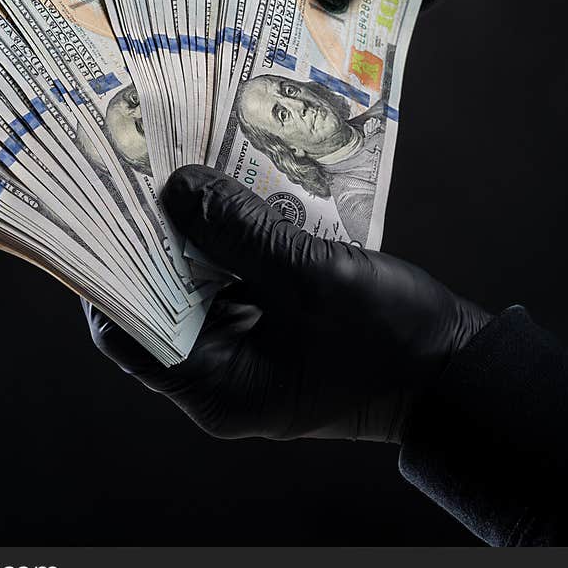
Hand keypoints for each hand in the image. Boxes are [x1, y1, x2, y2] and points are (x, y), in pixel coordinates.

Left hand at [82, 166, 490, 442]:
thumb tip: (177, 187)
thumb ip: (239, 229)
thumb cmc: (390, 338)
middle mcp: (221, 379)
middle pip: (159, 306)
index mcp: (215, 387)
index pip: (128, 332)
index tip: (105, 212)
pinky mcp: (273, 336)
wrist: (462, 372)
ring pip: (196, 294)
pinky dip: (228, 251)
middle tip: (142, 182)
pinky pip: (233, 289)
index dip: (110, 272)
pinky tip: (230, 202)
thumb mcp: (309, 275)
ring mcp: (248, 358)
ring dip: (193, 243)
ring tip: (181, 181)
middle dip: (153, 246)